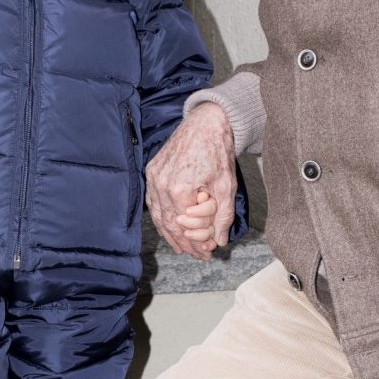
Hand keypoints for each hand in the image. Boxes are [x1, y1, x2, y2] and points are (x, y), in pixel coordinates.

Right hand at [148, 101, 236, 259]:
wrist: (205, 122)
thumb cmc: (217, 151)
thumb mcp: (226, 186)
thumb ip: (223, 216)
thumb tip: (219, 242)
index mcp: (180, 190)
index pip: (186, 228)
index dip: (196, 244)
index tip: (208, 254)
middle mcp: (161, 185)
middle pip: (170, 225)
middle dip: (185, 243)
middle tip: (198, 255)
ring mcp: (153, 178)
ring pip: (159, 216)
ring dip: (170, 235)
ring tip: (183, 248)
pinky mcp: (152, 172)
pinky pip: (153, 203)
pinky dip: (161, 218)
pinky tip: (169, 228)